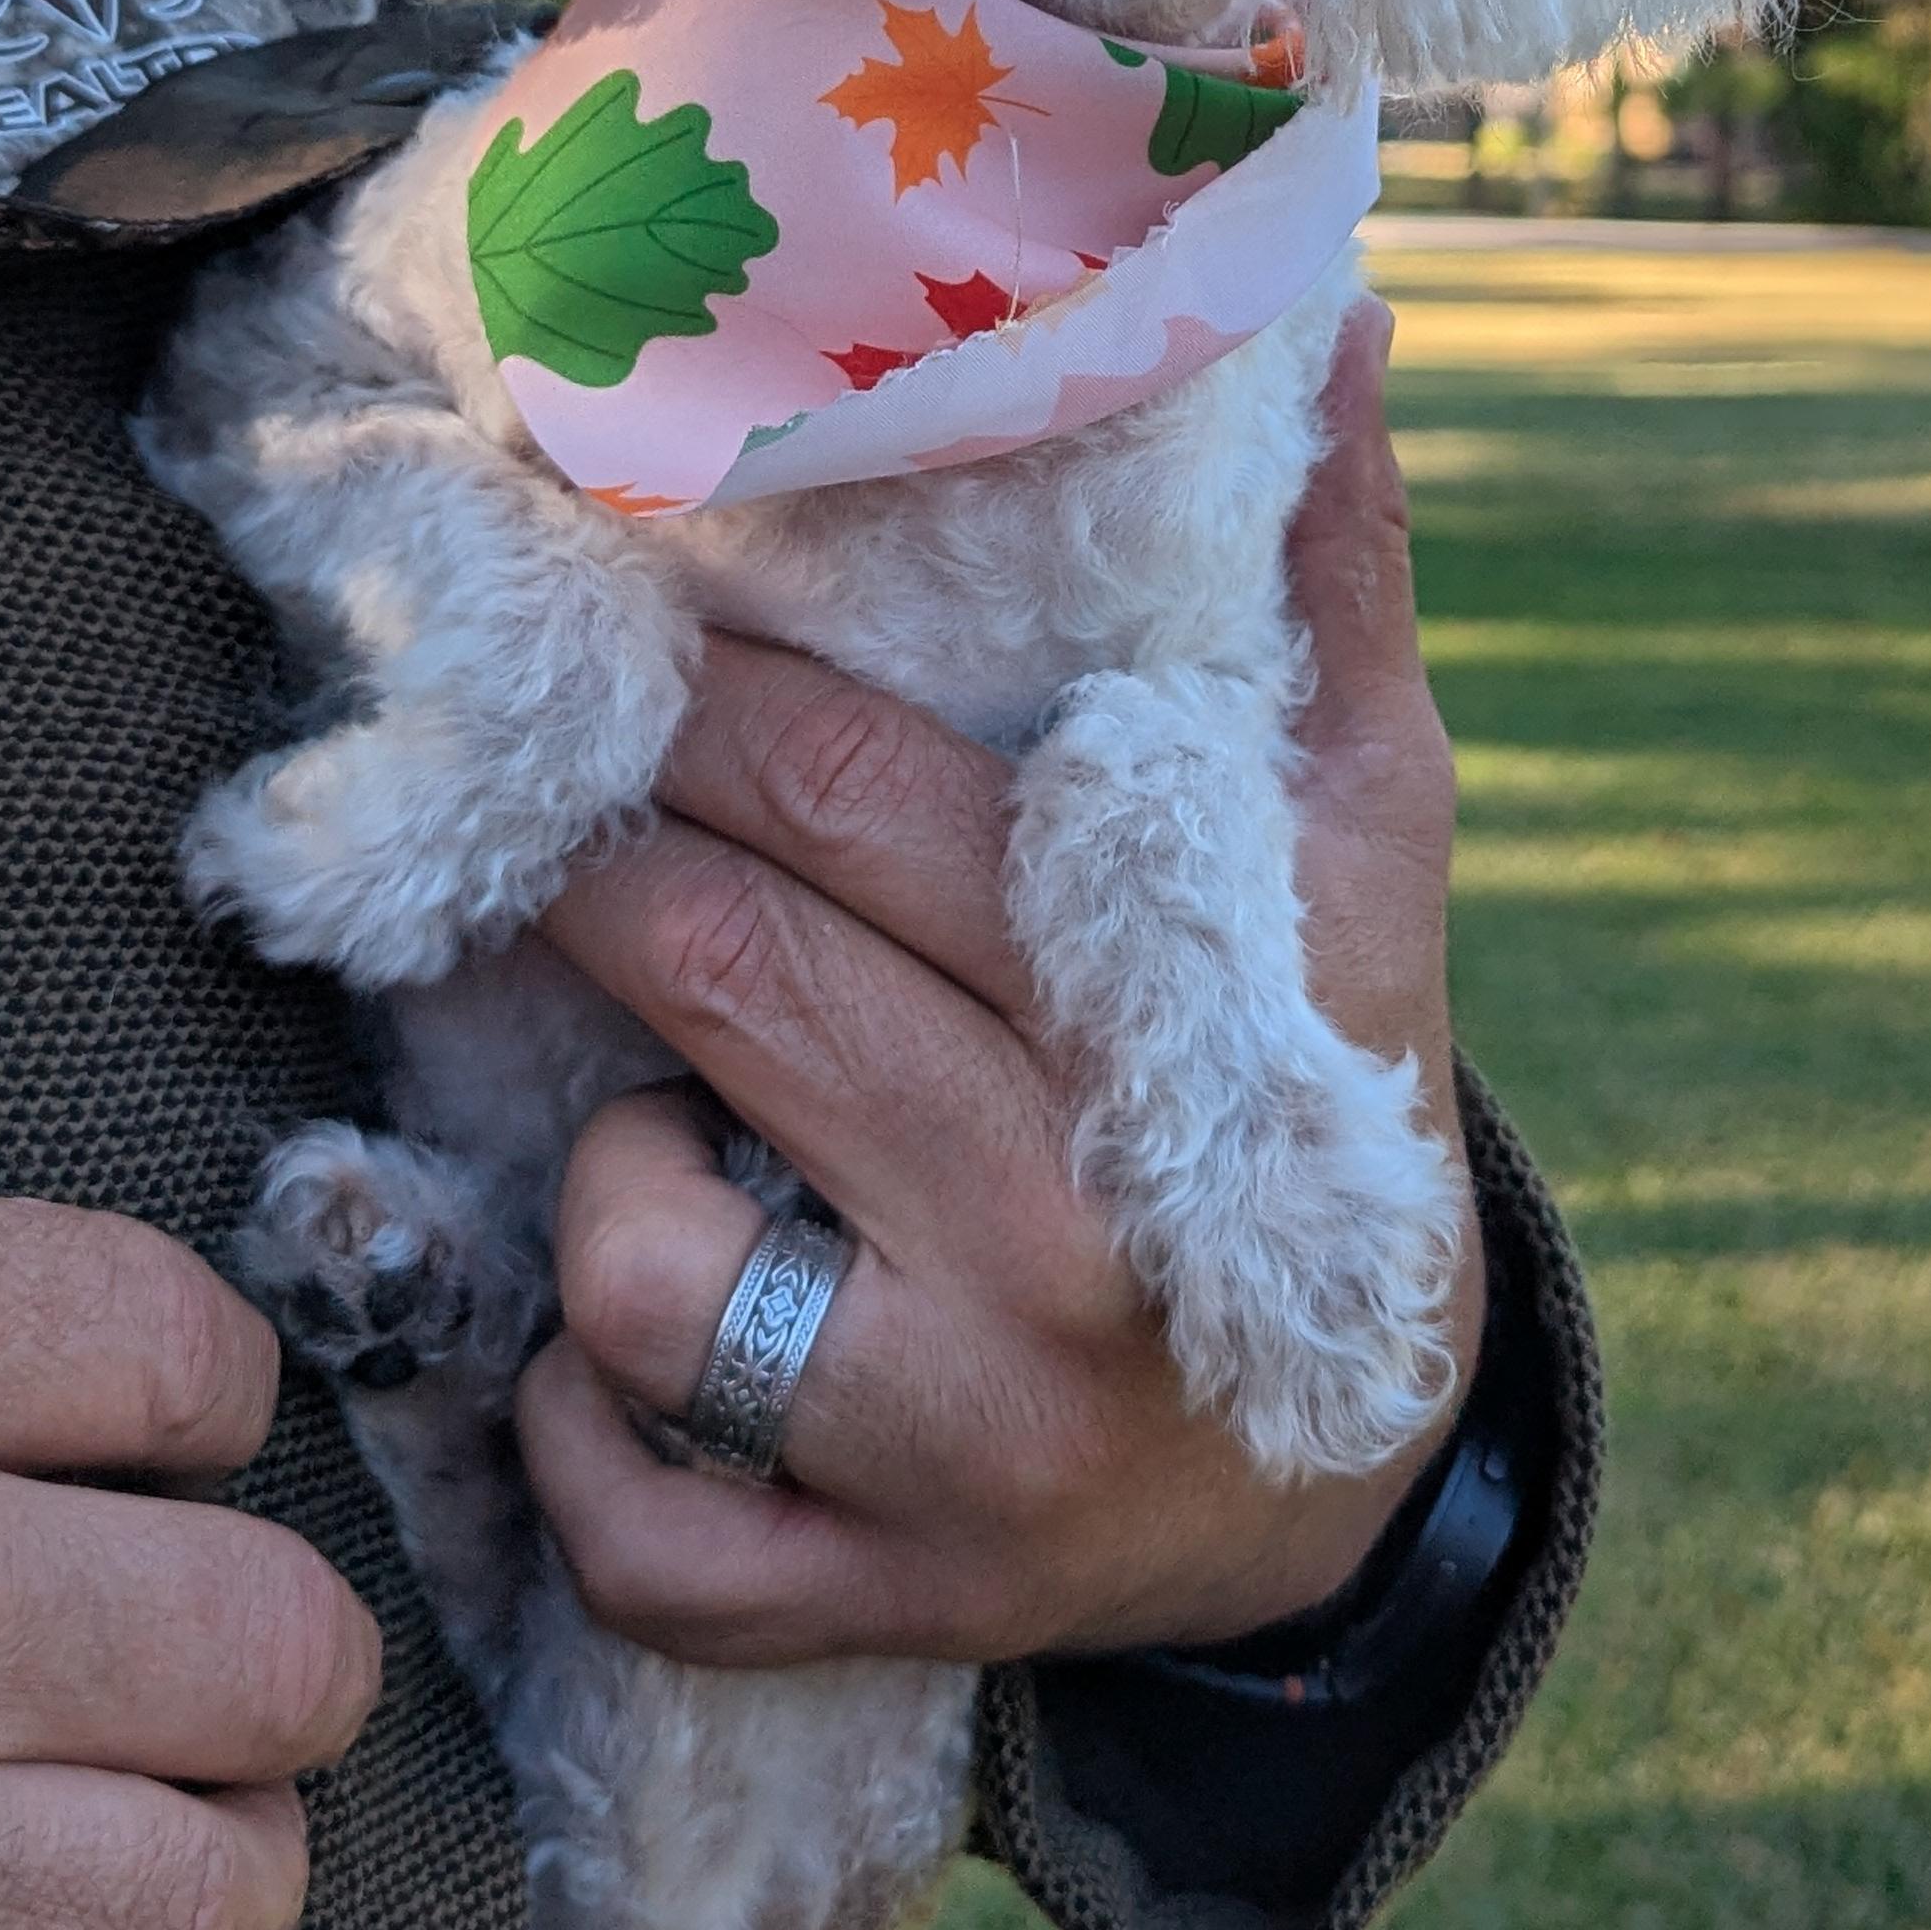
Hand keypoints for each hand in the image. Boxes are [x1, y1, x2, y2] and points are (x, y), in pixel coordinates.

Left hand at [521, 297, 1475, 1665]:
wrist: (1355, 1478)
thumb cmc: (1327, 1094)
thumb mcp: (1370, 844)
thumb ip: (1333, 591)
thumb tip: (1330, 321)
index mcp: (1171, 1030)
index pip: (862, 807)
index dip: (702, 701)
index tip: (621, 630)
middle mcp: (1059, 1243)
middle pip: (722, 974)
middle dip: (605, 855)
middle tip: (560, 799)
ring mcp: (955, 1448)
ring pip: (644, 1269)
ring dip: (607, 1165)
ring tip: (674, 1116)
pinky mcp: (867, 1608)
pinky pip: (622, 1525)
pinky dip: (579, 1433)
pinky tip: (644, 1346)